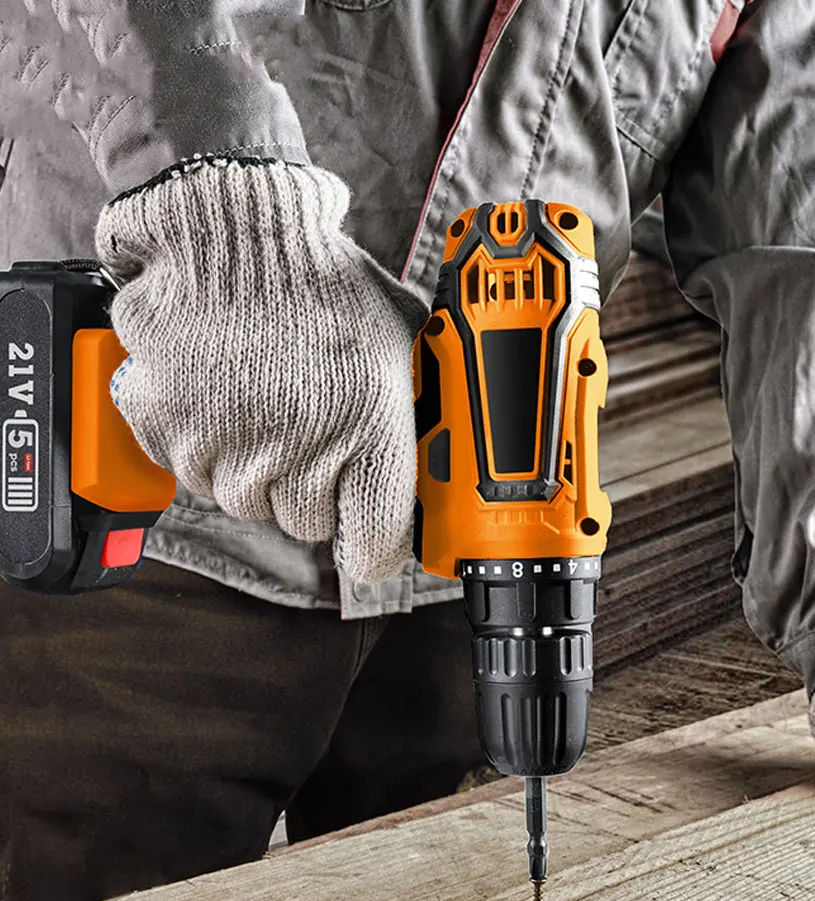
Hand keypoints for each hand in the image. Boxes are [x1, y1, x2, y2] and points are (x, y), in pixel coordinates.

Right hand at [96, 155, 426, 582]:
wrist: (235, 226)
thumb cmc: (325, 279)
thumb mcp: (400, 338)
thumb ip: (417, 401)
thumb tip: (434, 436)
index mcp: (367, 437)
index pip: (376, 547)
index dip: (376, 545)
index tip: (372, 535)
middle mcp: (296, 456)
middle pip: (308, 523)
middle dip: (314, 486)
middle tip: (313, 428)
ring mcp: (225, 449)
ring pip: (247, 500)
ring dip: (257, 466)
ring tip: (265, 398)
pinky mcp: (167, 431)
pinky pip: (191, 468)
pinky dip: (204, 441)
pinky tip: (221, 391)